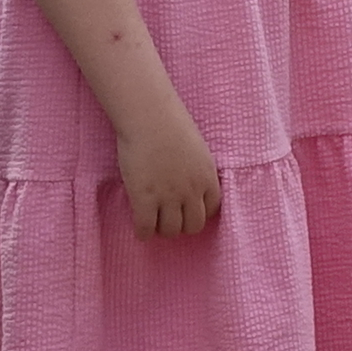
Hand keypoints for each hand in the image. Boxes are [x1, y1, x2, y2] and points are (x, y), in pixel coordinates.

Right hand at [116, 107, 221, 238]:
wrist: (150, 117)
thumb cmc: (171, 126)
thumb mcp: (197, 150)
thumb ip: (196, 172)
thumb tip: (189, 186)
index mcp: (207, 177)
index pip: (211, 210)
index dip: (197, 213)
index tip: (186, 211)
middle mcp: (191, 191)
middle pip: (193, 226)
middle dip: (181, 226)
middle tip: (168, 219)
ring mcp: (168, 196)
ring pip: (170, 230)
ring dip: (162, 230)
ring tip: (153, 222)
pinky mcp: (144, 198)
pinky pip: (146, 228)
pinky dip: (143, 233)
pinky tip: (140, 229)